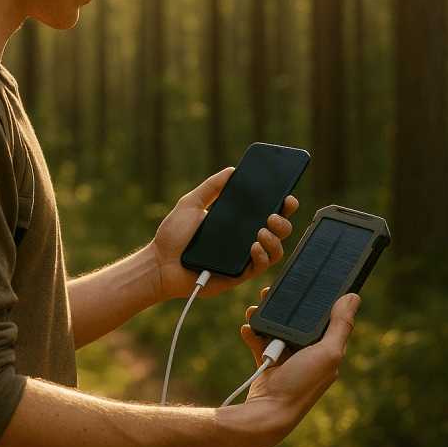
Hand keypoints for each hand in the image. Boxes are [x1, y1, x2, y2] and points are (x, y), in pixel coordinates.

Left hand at [147, 168, 298, 300]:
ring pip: (275, 251)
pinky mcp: (238, 275)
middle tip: (273, 215)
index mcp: (237, 223)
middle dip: (283, 221)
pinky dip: (261, 256)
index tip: (287, 196)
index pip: (267, 212)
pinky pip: (260, 267)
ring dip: (275, 240)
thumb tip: (232, 171)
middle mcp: (244, 240)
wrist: (160, 263)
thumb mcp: (191, 203)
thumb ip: (211, 187)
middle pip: (278, 231)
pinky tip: (253, 246)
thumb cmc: (173, 236)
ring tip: (262, 231)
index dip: (283, 205)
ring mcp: (243, 258)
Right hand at [235, 289, 359, 446]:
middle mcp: (310, 355)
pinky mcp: (269, 365)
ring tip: (254, 310)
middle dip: (284, 308)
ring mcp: (288, 360)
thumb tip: (354, 297)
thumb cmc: (301, 385)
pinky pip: (260, 342)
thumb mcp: (327, 353)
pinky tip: (247, 328)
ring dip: (264, 318)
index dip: (315, 302)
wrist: (268, 413)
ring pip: (276, 329)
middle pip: (297, 322)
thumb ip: (340, 325)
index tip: (304, 285)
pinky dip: (253, 334)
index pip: (324, 320)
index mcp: (328, 352)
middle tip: (270, 293)